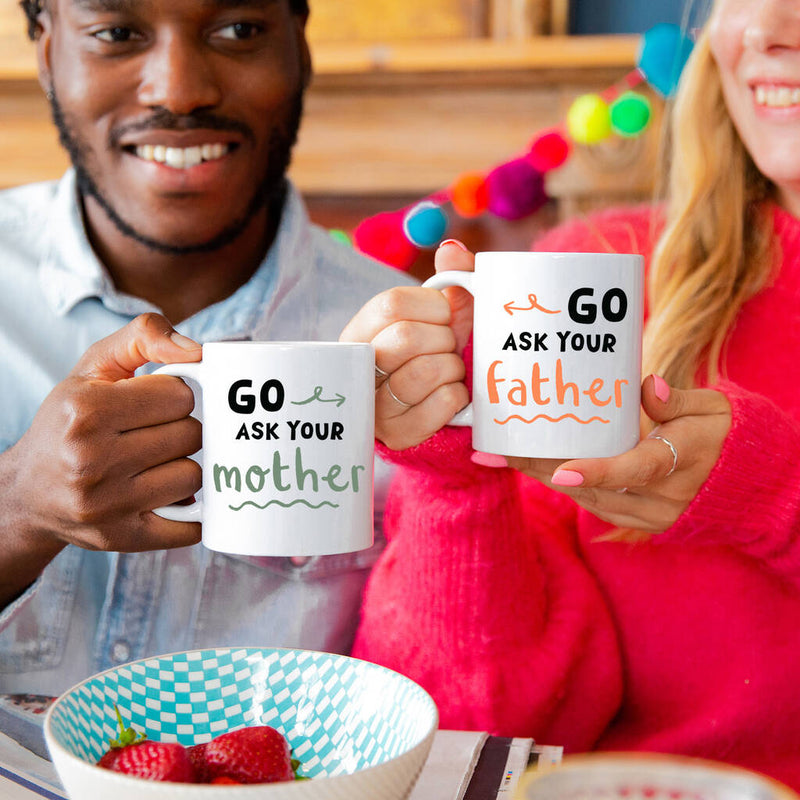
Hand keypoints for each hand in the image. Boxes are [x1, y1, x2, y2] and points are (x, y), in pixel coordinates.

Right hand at [3, 313, 203, 555]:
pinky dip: (193, 513)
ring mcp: (107, 505)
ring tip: (155, 463)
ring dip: (183, 467)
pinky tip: (173, 498)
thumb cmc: (70, 421)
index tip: (156, 403)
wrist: (28, 491)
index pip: (180, 395)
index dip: (175, 396)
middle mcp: (91, 459)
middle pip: (191, 435)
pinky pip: (191, 527)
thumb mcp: (95, 367)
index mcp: (86, 411)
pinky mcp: (121, 538)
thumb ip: (145, 337)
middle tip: (154, 433)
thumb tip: (199, 350)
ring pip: (194, 475)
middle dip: (180, 429)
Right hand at [340, 240, 473, 449]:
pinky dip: (459, 397)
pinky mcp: (398, 435)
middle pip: (406, 337)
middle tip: (448, 349)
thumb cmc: (438, 354)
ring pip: (427, 371)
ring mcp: (375, 405)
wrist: (441, 413)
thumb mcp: (443, 316)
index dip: (432, 307)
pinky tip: (452, 397)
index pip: (391, 304)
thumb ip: (451, 279)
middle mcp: (358, 367)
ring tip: (450, 373)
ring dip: (454, 369)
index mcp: (360, 331)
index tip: (444, 317)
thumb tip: (451, 250)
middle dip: (444, 340)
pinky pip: (444, 404)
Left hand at [506, 375, 731, 532]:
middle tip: (506, 451)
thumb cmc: (723, 432)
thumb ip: (677, 400)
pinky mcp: (643, 523)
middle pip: (597, 488)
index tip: (561, 472)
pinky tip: (538, 470)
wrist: (747, 479)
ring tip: (510, 458)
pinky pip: (597, 508)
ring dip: (549, 480)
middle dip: (547, 470)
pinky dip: (567, 489)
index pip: (635, 470)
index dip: (597, 472)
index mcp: (683, 462)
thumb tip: (648, 386)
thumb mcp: (711, 408)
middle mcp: (665, 499)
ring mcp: (653, 516)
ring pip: (591, 501)